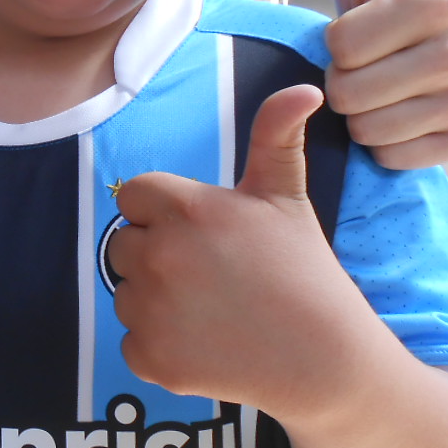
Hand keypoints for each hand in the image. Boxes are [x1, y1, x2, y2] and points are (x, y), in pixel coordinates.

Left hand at [108, 86, 375, 417]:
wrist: (324, 360)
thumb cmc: (305, 272)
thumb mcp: (287, 196)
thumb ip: (276, 137)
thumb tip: (304, 87)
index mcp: (185, 208)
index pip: (132, 196)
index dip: (163, 214)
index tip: (201, 233)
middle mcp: (158, 255)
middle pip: (122, 245)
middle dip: (157, 256)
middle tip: (212, 274)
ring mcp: (150, 310)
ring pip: (125, 294)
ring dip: (155, 301)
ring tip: (211, 309)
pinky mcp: (150, 358)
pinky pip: (131, 341)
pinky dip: (160, 346)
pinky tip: (205, 343)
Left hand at [324, 0, 447, 168]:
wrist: (412, 54)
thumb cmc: (376, 7)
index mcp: (439, 1)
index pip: (343, 46)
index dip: (331, 46)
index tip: (347, 36)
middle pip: (354, 94)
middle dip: (341, 86)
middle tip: (357, 71)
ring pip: (374, 131)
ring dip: (359, 120)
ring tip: (374, 94)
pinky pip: (401, 158)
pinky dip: (386, 149)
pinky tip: (395, 120)